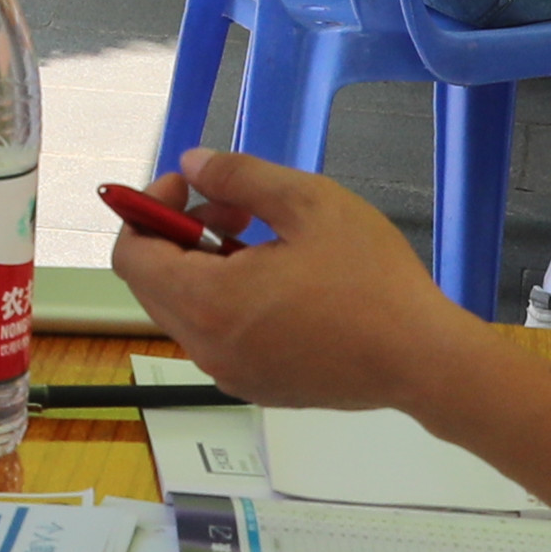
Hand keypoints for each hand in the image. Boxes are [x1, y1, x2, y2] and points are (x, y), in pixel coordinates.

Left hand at [113, 147, 475, 411]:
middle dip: (177, 234)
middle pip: (151, 283)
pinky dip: (225, 301)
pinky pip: (215, 336)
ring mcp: (229, 373)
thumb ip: (239, 177)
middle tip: (235, 209)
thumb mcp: (308, 203)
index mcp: (209, 302)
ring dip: (203, 266)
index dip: (146, 210)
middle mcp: (206, 347)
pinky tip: (279, 282)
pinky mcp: (255, 386)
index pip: (130, 256)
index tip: (186, 186)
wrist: (420, 360)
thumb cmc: (369, 279)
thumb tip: (191, 165)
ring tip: (263, 241)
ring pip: (184, 309)